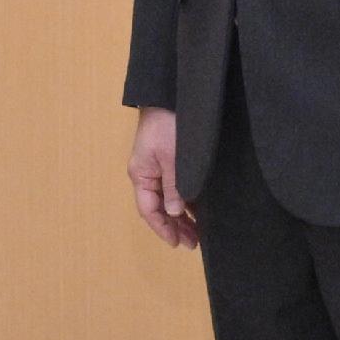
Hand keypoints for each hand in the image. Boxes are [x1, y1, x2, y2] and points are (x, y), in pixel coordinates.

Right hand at [128, 107, 197, 248]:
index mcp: (141, 175)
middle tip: (193, 243)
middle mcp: (147, 175)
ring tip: (197, 233)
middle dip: (174, 227)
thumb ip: (174, 186)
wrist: (168, 95)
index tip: (178, 243)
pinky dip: (185, 202)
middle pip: (159, 208)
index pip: (149, 210)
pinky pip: (175, 188)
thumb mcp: (172, 158)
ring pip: (168, 200)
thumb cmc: (167, 125)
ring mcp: (157, 168)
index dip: (163, 228)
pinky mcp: (169, 161)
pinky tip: (197, 211)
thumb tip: (175, 213)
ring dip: (181, 216)